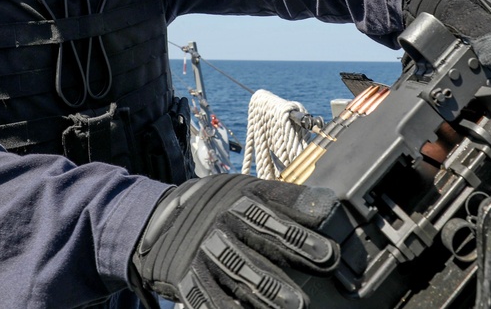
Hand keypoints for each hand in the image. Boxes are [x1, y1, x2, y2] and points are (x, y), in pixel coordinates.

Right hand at [130, 175, 339, 308]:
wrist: (162, 220)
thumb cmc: (222, 208)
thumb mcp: (250, 194)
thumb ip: (288, 202)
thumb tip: (328, 203)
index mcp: (244, 198)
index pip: (276, 210)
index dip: (302, 227)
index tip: (329, 245)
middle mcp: (224, 221)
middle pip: (261, 240)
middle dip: (292, 255)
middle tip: (322, 270)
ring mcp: (205, 250)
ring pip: (240, 271)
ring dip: (266, 290)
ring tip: (292, 306)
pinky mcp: (188, 276)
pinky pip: (208, 297)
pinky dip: (226, 308)